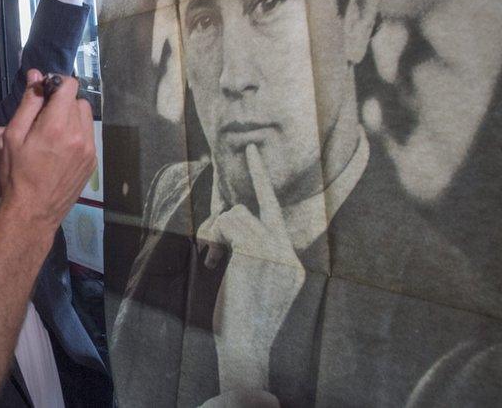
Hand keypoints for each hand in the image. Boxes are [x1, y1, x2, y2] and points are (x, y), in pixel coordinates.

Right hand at [0, 69, 94, 235]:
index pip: (69, 85)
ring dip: (71, 117)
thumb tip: (36, 76)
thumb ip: (28, 103)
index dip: (56, 84)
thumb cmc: (17, 173)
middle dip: (62, 102)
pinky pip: (87, 135)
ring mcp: (89, 149)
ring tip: (52, 133)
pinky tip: (60, 148)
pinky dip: (76, 134)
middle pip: (77, 100)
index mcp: (58, 125)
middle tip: (43, 117)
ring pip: (85, 117)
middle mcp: (79, 134)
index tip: (44, 93)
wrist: (33, 211)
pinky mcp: (92, 161)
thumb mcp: (13, 135)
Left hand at [197, 145, 304, 391]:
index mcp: (293, 266)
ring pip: (238, 215)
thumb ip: (250, 254)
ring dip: (215, 232)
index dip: (262, 181)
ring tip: (210, 258)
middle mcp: (290, 257)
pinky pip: (229, 224)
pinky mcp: (259, 253)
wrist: (245, 350)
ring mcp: (278, 254)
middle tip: (236, 179)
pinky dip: (213, 237)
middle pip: (256, 210)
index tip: (251, 153)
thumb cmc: (239, 323)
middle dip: (239, 201)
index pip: (277, 215)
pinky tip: (211, 261)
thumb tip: (229, 219)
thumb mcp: (249, 285)